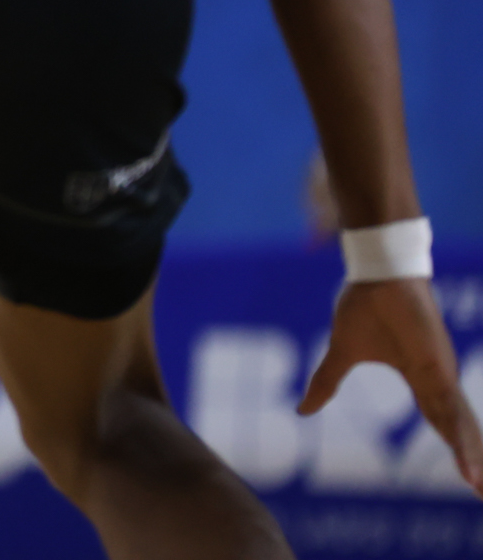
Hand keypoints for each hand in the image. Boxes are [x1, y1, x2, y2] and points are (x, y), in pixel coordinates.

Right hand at [299, 279, 482, 496]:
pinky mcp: (440, 370)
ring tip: (479, 489)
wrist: (377, 274)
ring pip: (461, 428)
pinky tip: (471, 464)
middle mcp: (439, 381)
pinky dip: (463, 441)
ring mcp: (443, 375)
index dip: (456, 448)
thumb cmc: (364, 306)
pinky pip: (454, 413)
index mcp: (421, 379)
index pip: (441, 422)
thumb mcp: (342, 353)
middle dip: (471, 462)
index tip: (468, 476)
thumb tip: (302, 410)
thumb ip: (326, 383)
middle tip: (481, 493)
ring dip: (472, 460)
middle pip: (457, 430)